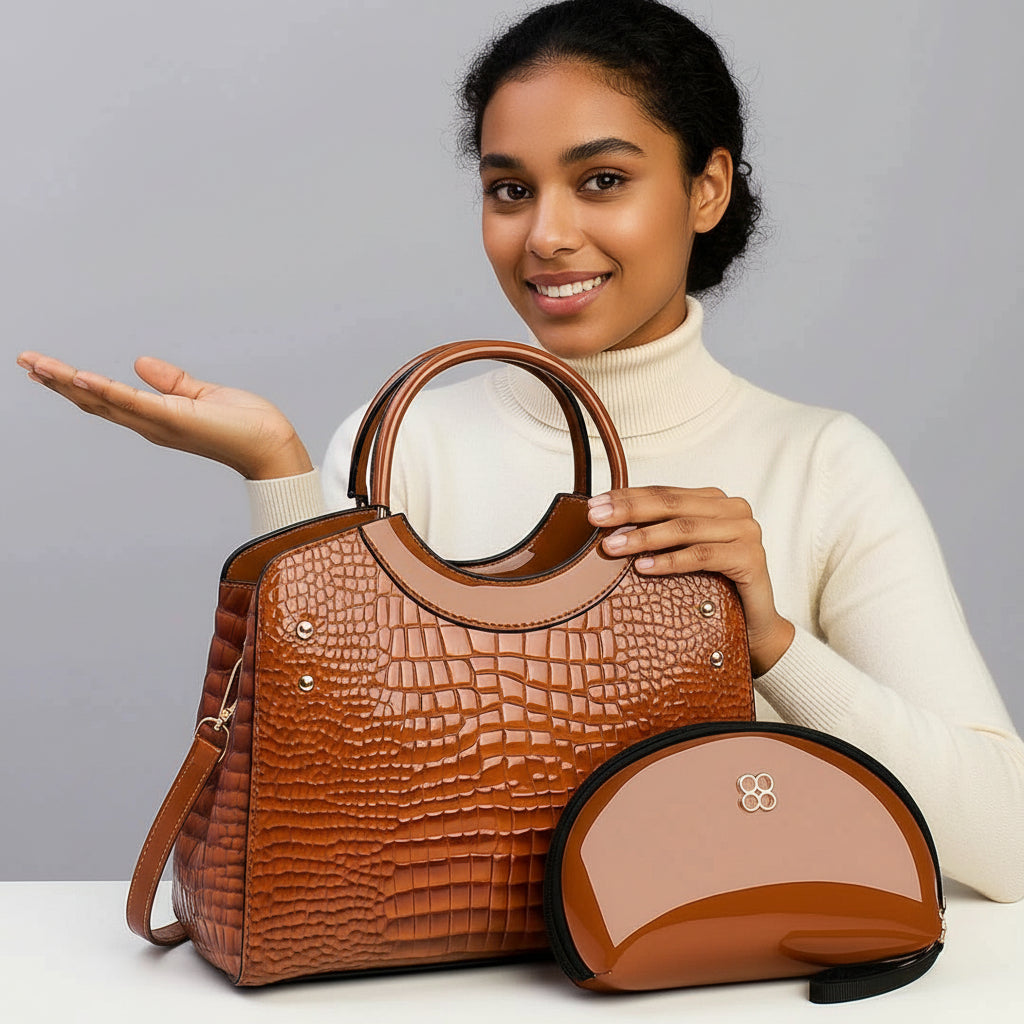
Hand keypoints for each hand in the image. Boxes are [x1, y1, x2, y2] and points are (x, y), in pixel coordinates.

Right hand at [16, 351, 312, 479]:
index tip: (42, 366)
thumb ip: (171, 382)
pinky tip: (80, 376)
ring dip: (67, 383)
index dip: (72, 382)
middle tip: (24, 361)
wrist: (271, 444)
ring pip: (103, 400)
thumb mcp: (201, 394)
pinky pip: (133, 403)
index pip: (104, 397)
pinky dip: (106, 390)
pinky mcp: (174, 418)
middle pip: (92, 400)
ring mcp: (159, 423)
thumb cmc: (245, 425)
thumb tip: (140, 363)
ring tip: (36, 365)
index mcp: (154, 416)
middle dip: (56, 382)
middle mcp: (149, 423)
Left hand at [588, 486, 794, 675]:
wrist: (755, 626)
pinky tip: (644, 567)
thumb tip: (608, 527)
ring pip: (684, 528)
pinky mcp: (751, 557)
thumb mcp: (680, 554)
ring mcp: (745, 530)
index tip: (594, 505)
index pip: (663, 493)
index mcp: (713, 501)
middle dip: (628, 511)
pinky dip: (670, 561)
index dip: (627, 497)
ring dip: (643, 537)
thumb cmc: (715, 588)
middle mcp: (732, 509)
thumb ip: (658, 534)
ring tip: (613, 547)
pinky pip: (702, 556)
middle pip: (671, 505)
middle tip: (596, 519)